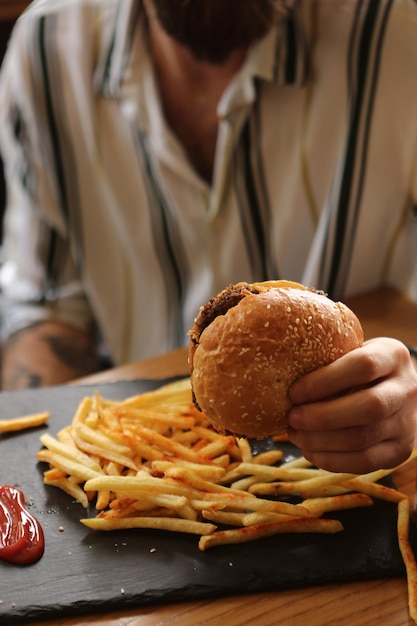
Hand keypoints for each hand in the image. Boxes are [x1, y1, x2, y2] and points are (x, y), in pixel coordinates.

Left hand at [287, 337, 416, 473]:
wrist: (395, 390)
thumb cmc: (358, 367)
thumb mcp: (350, 351)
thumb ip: (326, 357)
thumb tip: (275, 370)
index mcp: (393, 355)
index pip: (363, 365)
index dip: (324, 381)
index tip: (294, 392)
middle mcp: (407, 389)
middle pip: (369, 408)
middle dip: (322, 417)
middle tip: (292, 418)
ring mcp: (407, 423)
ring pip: (363, 439)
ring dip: (321, 441)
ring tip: (295, 435)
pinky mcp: (400, 451)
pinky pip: (364, 462)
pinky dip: (331, 460)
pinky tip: (310, 451)